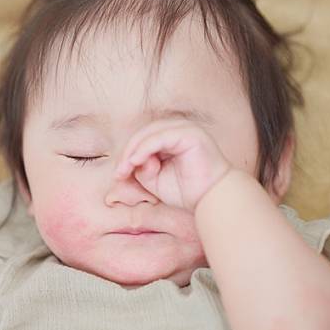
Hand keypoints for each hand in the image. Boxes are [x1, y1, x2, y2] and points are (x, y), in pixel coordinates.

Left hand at [114, 119, 231, 212]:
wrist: (210, 200)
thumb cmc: (186, 191)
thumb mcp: (154, 178)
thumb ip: (140, 167)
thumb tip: (131, 159)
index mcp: (172, 137)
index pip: (143, 138)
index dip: (128, 154)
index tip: (119, 175)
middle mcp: (179, 129)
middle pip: (144, 133)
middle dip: (128, 152)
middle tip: (119, 173)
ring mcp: (186, 129)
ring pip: (150, 133)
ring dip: (134, 151)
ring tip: (125, 169)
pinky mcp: (190, 134)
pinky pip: (159, 137)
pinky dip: (144, 149)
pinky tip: (136, 162)